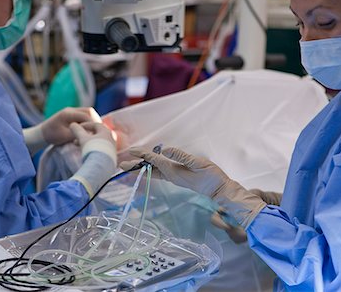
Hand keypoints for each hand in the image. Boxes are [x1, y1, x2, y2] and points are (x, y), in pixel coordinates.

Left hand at [41, 107, 100, 145]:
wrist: (42, 133)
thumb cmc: (52, 136)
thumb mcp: (65, 136)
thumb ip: (78, 134)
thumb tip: (91, 134)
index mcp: (68, 113)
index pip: (86, 115)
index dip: (94, 123)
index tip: (98, 132)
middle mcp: (71, 110)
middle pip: (89, 111)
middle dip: (95, 120)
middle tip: (98, 131)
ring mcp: (71, 111)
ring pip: (88, 112)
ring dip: (92, 120)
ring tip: (95, 130)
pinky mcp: (72, 115)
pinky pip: (84, 115)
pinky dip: (88, 121)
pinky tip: (90, 129)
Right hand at [69, 122, 115, 159]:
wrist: (101, 166)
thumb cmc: (92, 149)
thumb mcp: (83, 138)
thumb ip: (77, 130)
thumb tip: (72, 124)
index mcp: (106, 132)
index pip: (96, 125)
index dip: (85, 125)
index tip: (77, 128)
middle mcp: (111, 138)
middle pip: (97, 134)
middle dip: (85, 136)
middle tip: (75, 140)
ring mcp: (112, 148)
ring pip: (99, 142)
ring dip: (88, 143)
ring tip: (79, 147)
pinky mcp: (111, 156)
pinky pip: (101, 150)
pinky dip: (93, 149)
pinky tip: (87, 154)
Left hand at [120, 146, 266, 242]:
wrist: (219, 189)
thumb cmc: (211, 176)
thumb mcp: (198, 163)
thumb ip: (182, 156)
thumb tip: (165, 150)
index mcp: (174, 170)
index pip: (154, 160)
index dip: (143, 154)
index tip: (131, 151)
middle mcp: (171, 174)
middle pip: (149, 169)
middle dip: (135, 166)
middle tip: (121, 164)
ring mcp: (174, 176)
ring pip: (154, 171)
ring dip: (142, 167)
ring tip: (131, 165)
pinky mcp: (179, 177)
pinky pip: (161, 172)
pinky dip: (153, 167)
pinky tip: (151, 166)